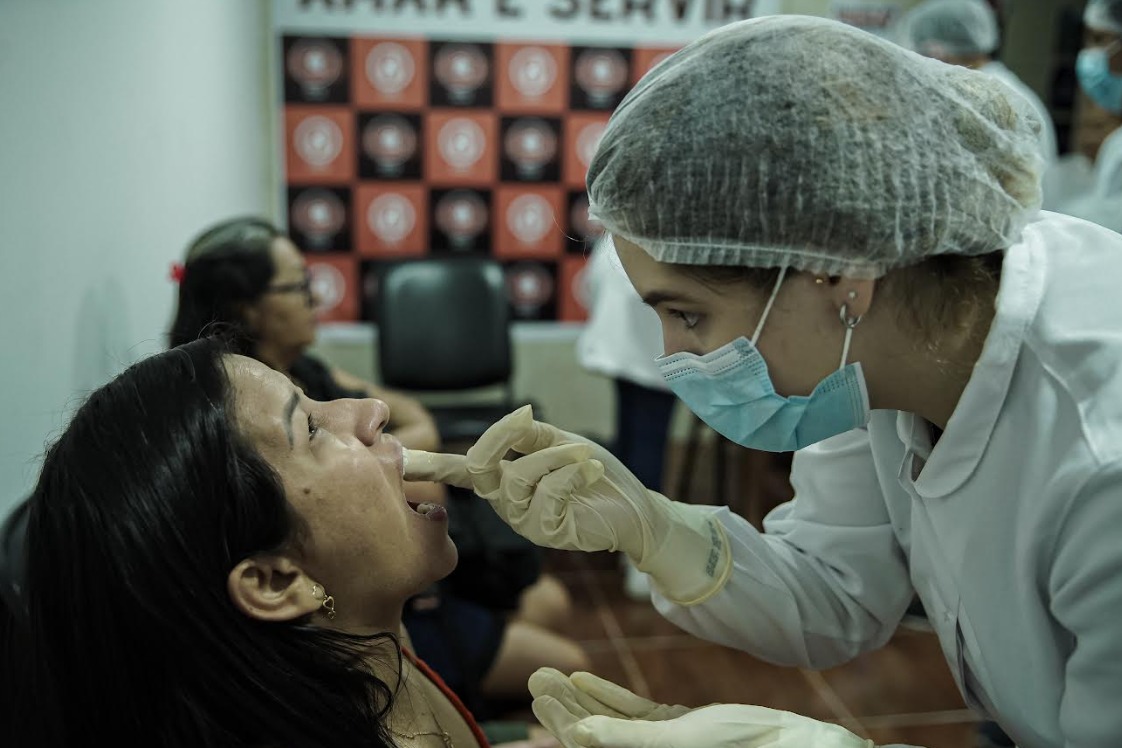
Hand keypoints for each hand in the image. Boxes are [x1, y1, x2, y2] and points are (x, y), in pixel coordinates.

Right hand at [404, 406, 730, 603]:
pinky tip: (591, 471)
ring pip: (521, 476)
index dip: (431, 464)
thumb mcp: (560, 444)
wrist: (634, 509)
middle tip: (529, 418)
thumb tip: (515, 417)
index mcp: (504, 479)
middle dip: (500, 437)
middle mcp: (506, 502)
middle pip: (479, 468)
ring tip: (584, 455)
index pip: (462, 470)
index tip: (400, 457)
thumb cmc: (595, 476)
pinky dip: (573, 474)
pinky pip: (549, 494)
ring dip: (557, 457)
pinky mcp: (548, 534)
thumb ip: (532, 436)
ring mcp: (524, 521)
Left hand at [529, 668, 873, 747]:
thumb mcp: (680, 738)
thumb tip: (580, 736)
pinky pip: (634, 712)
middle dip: (563, 706)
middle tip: (534, 678)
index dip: (562, 721)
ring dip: (580, 697)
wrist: (790, 742)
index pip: (591, 746)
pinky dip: (608, 696)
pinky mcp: (677, 725)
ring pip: (609, 719)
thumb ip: (630, 738)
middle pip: (594, 732)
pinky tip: (583, 679)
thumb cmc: (742, 745)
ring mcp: (663, 741)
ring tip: (550, 674)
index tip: (537, 696)